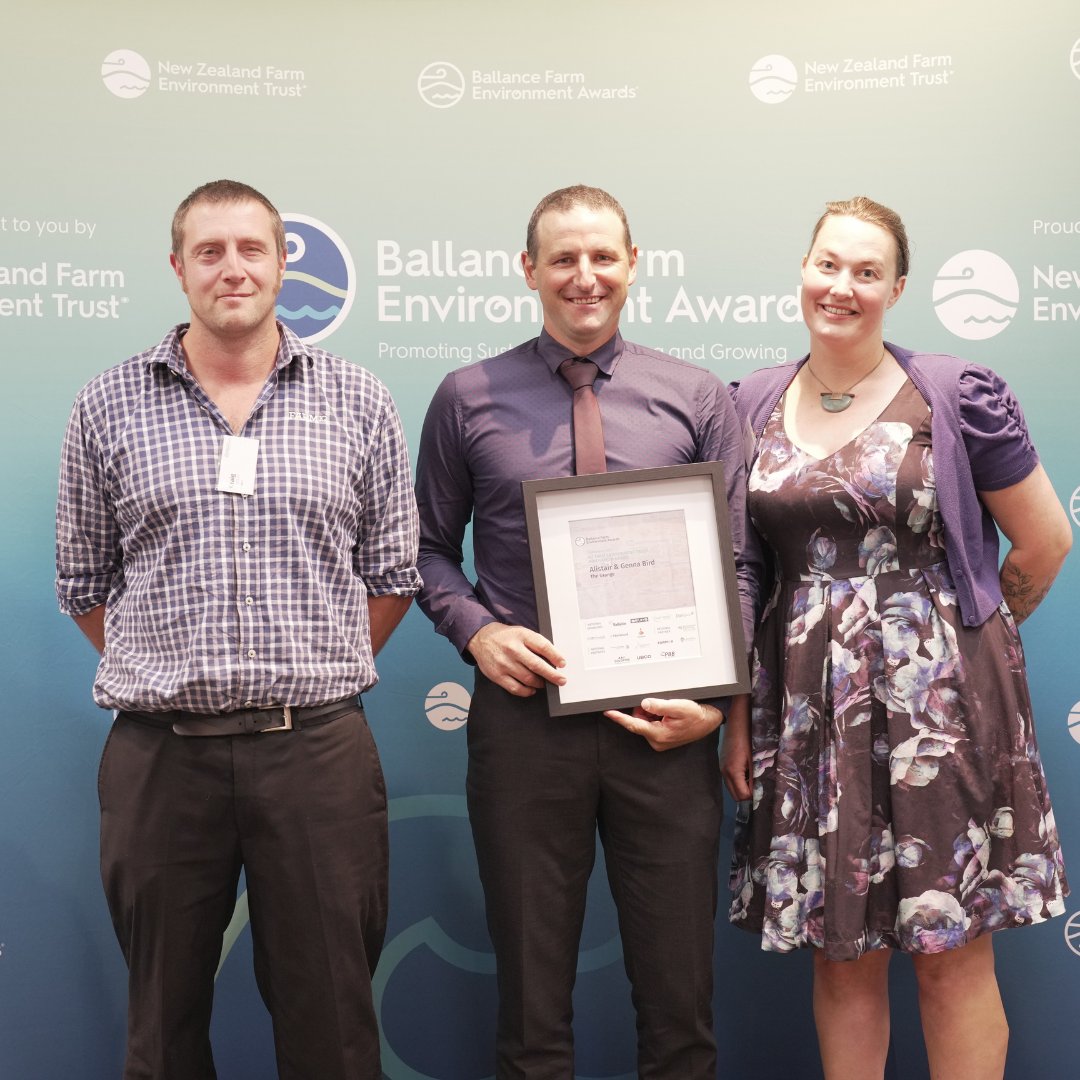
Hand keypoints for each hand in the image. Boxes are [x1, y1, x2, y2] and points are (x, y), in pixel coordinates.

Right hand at [468, 622, 565, 696]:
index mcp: (521, 636)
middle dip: (552, 675)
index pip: (542, 646)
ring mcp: (504, 663)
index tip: (563, 664)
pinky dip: (527, 691)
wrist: (481, 638)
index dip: (555, 656)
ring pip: (528, 678)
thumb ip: (535, 644)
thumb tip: (553, 660)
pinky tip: (532, 689)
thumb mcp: (522, 633)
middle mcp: (513, 649)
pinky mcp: (497, 675)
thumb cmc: (506, 637)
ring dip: (540, 683)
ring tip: (544, 683)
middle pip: (536, 665)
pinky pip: (515, 688)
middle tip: (561, 680)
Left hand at [604, 697, 723, 751]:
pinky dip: (655, 718)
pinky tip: (667, 716)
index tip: (608, 712)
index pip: (634, 724)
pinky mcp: (661, 739)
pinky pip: (650, 725)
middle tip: (659, 706)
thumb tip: (643, 704)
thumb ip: (659, 705)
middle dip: (644, 711)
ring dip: (651, 714)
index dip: (620, 718)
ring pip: (644, 723)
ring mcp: (658, 741)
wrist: (707, 722)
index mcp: (658, 734)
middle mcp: (656, 741)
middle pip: (638, 721)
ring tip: (667, 712)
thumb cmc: (695, 715)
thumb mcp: (678, 706)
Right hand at [719, 696, 751, 799]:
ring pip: (731, 788)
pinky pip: (729, 779)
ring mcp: (722, 767)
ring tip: (755, 780)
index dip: (754, 796)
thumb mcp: (756, 758)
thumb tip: (761, 791)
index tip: (764, 791)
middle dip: (748, 795)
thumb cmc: (749, 736)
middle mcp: (724, 771)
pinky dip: (738, 781)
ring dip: (742, 789)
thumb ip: (757, 776)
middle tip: (760, 788)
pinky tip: (748, 773)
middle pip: (735, 796)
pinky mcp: (722, 763)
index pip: (743, 795)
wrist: (737, 718)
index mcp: (733, 771)